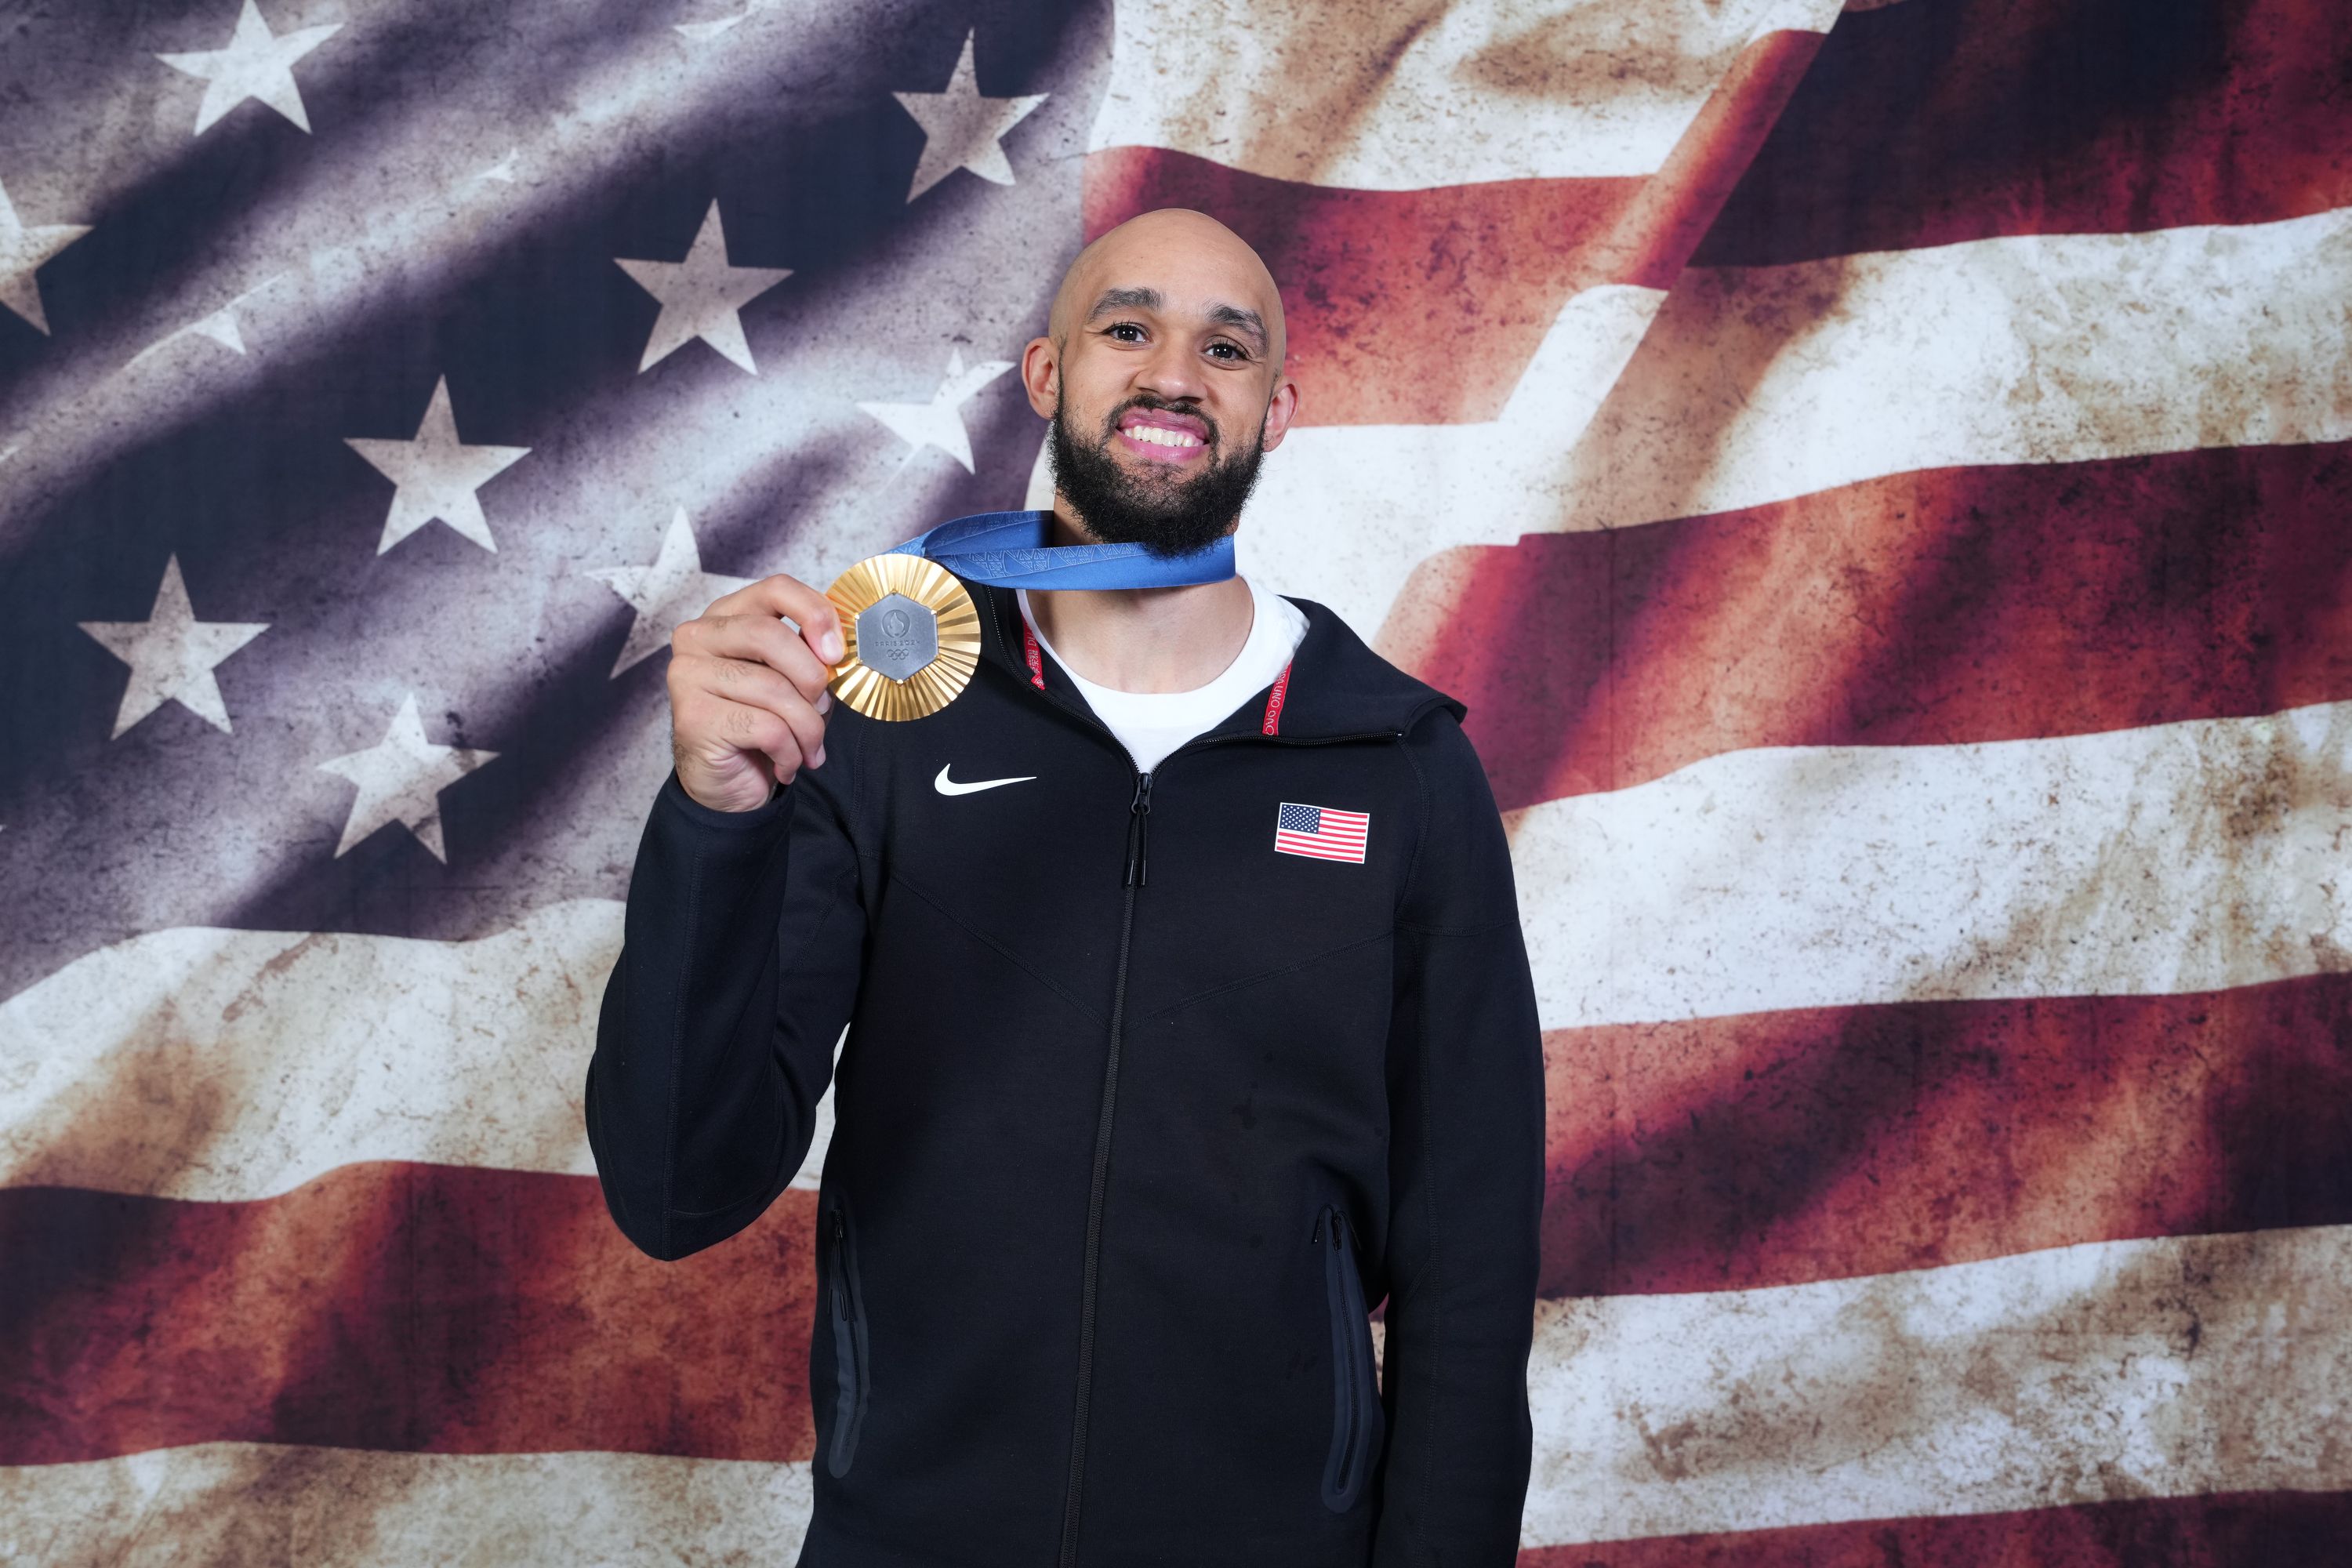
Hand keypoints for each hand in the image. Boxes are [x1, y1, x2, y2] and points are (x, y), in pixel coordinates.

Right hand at [666, 574, 843, 811]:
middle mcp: (698, 637)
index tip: (836, 653)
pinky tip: (786, 765)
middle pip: (770, 635)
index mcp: (727, 616)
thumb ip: (811, 654)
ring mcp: (688, 674)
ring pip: (773, 688)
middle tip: (822, 708)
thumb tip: (839, 648)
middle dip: (811, 678)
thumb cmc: (763, 724)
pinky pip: (766, 727)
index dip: (816, 614)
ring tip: (809, 748)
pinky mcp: (693, 716)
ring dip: (807, 727)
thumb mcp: (794, 680)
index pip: (776, 589)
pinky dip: (790, 752)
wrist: (729, 782)